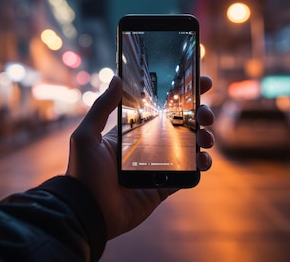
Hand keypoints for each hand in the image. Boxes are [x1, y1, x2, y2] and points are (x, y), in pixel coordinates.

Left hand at [67, 75, 214, 238]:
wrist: (88, 212)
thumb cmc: (83, 173)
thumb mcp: (87, 136)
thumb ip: (102, 107)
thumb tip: (116, 78)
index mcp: (131, 132)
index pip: (159, 108)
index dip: (179, 95)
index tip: (199, 82)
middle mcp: (147, 147)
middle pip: (180, 125)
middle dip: (198, 115)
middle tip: (205, 113)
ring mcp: (157, 167)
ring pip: (189, 147)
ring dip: (203, 138)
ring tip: (206, 137)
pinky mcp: (163, 187)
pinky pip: (188, 174)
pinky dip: (200, 165)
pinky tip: (203, 159)